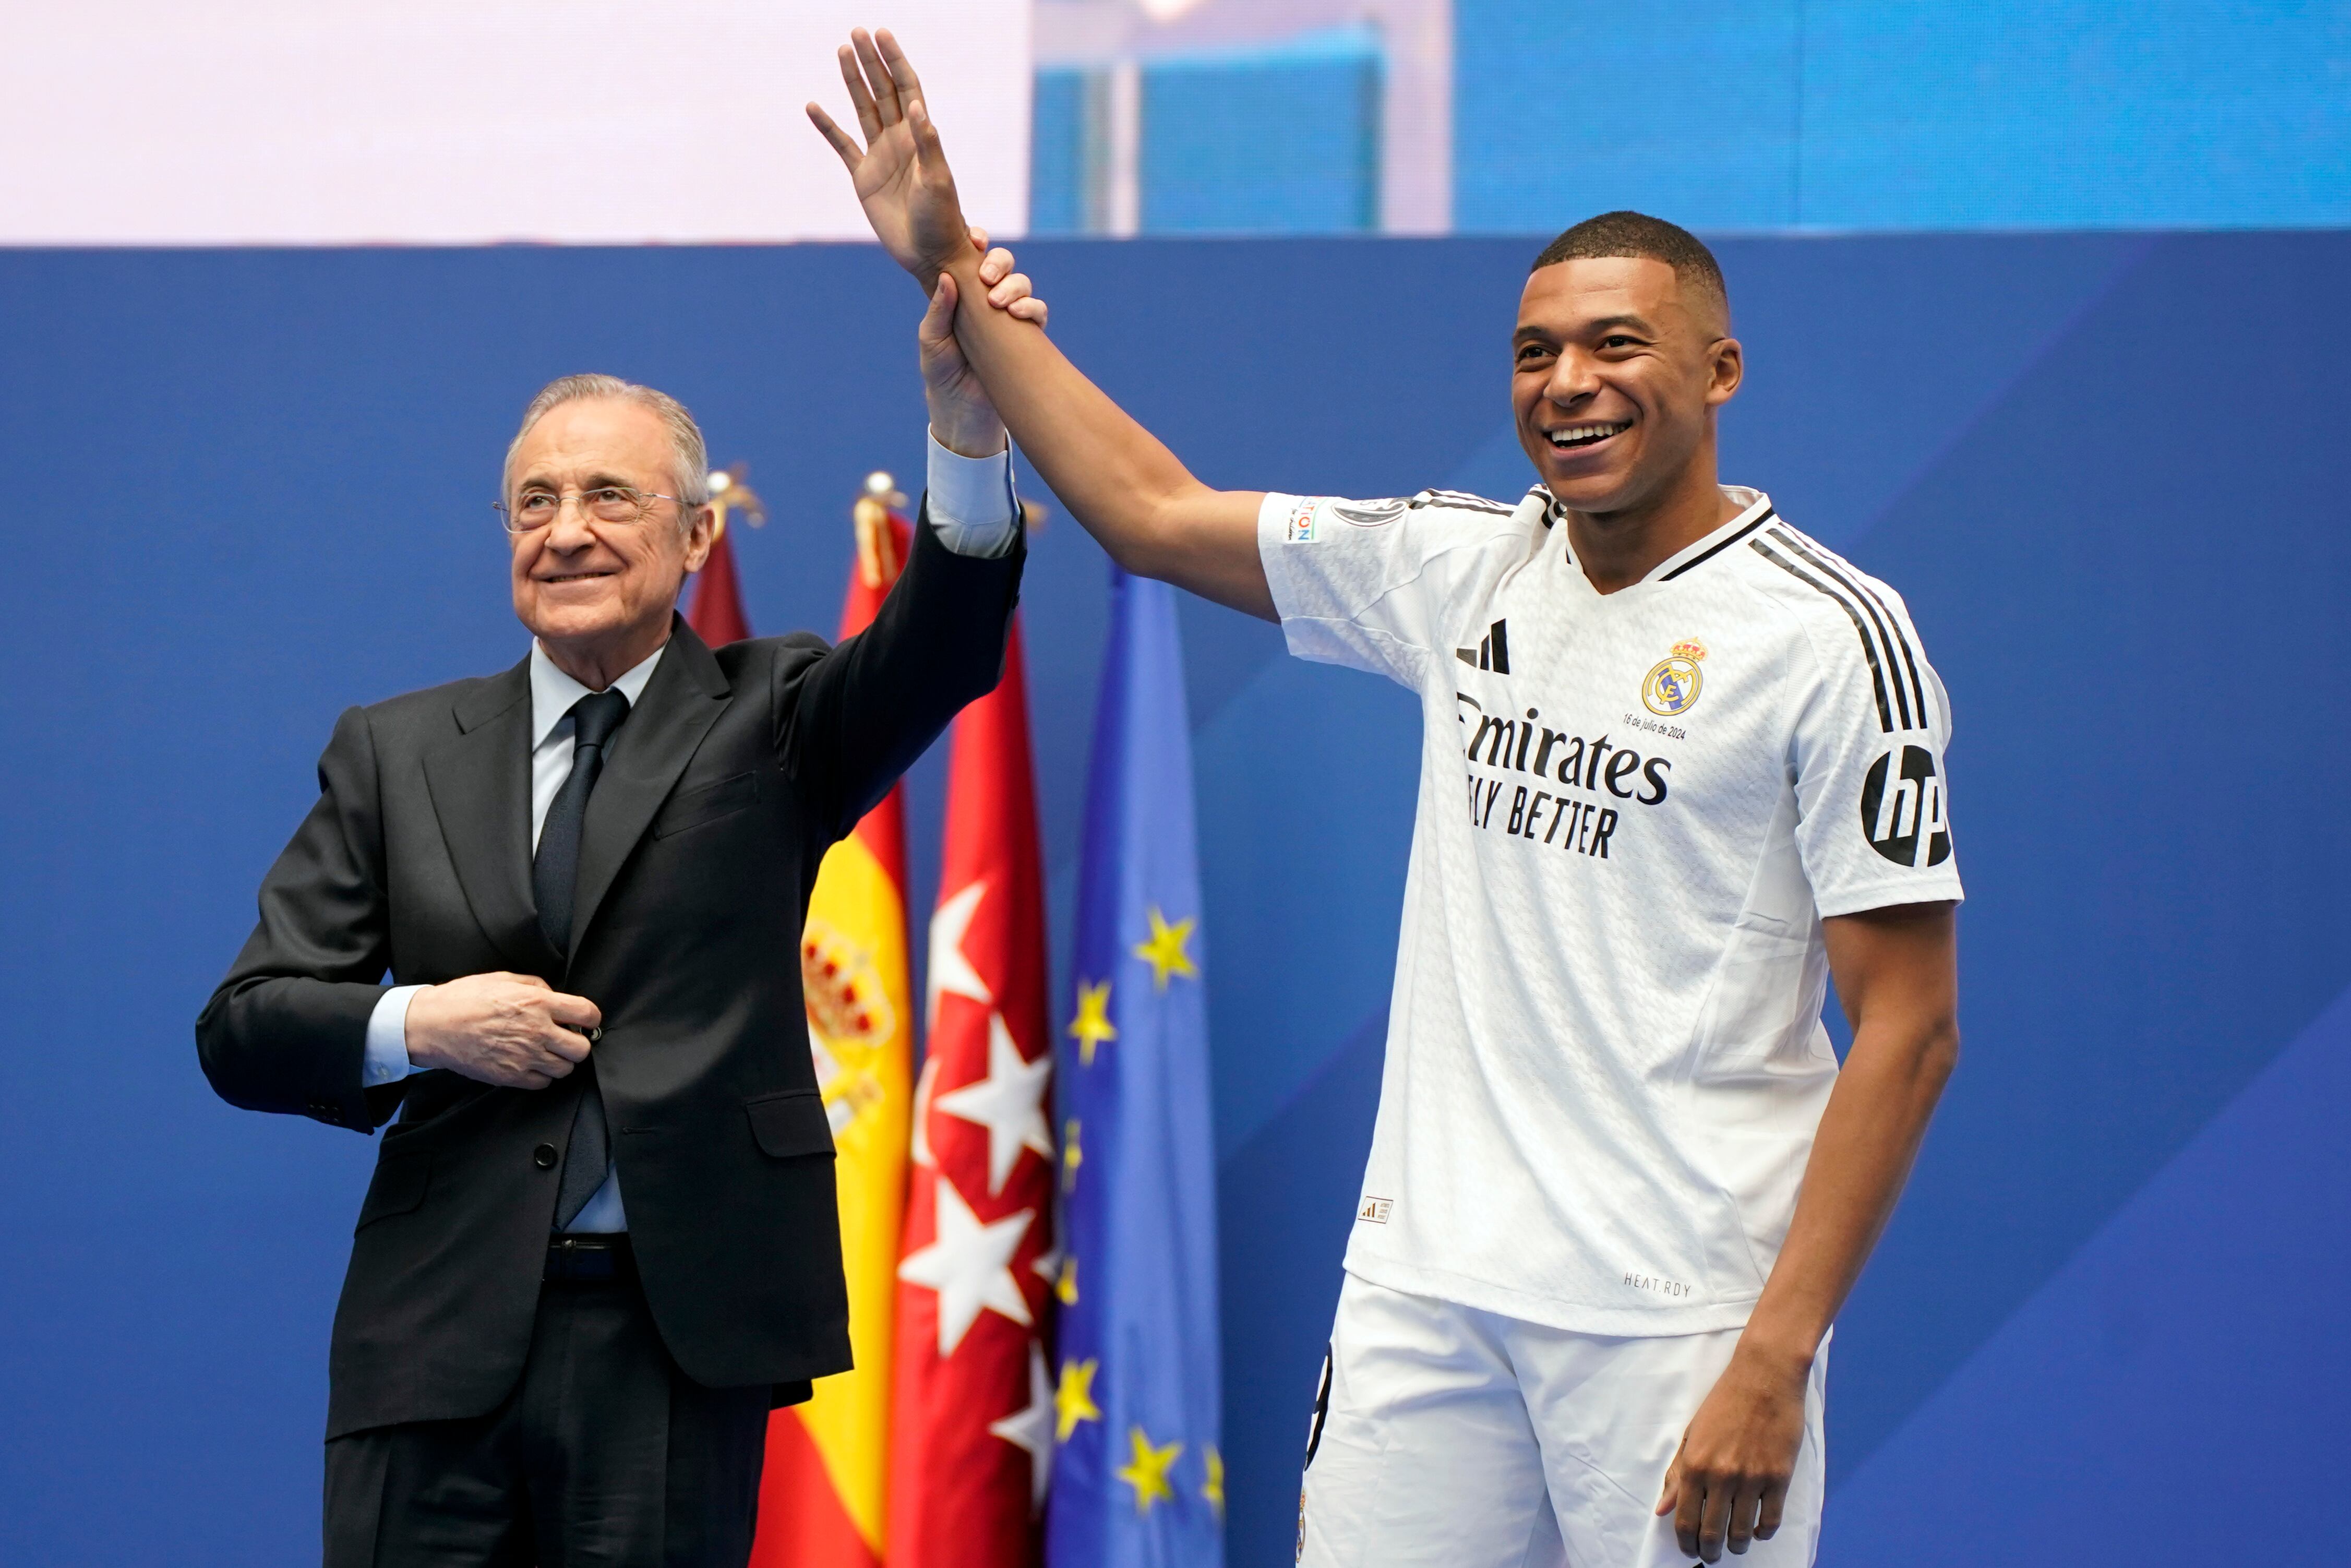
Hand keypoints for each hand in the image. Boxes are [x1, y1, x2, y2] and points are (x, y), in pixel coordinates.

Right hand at [404, 972, 599, 1090]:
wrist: (433, 1026)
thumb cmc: (464, 999)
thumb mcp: (503, 978)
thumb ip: (536, 986)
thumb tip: (554, 995)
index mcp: (538, 1003)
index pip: (587, 1013)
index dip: (590, 1017)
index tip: (584, 1019)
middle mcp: (537, 1031)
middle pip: (581, 1048)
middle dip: (577, 1043)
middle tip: (565, 1038)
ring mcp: (525, 1057)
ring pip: (565, 1069)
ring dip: (560, 1060)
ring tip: (546, 1051)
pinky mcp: (511, 1077)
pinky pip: (543, 1083)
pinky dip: (542, 1075)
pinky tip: (531, 1063)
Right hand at [808, 28, 969, 281]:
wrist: (931, 254)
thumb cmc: (943, 220)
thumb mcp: (938, 182)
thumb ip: (927, 144)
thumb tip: (915, 106)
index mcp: (920, 137)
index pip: (907, 88)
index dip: (895, 61)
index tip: (882, 35)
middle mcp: (900, 141)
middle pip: (883, 91)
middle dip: (871, 61)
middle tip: (857, 32)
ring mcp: (881, 156)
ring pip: (863, 109)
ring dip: (853, 81)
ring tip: (841, 51)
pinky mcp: (864, 177)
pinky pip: (842, 146)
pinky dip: (828, 127)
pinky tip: (813, 106)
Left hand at [924, 228, 1045, 457]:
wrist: (963, 412)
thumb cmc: (941, 373)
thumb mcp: (932, 339)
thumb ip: (939, 309)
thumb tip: (947, 277)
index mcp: (961, 293)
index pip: (972, 258)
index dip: (978, 242)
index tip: (977, 239)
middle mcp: (986, 299)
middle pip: (1002, 265)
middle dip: (999, 262)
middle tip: (987, 276)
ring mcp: (1008, 317)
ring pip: (1022, 284)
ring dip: (1015, 285)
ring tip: (999, 301)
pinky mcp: (1027, 337)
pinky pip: (1038, 312)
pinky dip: (1032, 307)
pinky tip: (1020, 314)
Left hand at [1655, 1341, 1810, 1560]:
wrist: (1764, 1377)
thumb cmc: (1725, 1402)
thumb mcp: (1692, 1434)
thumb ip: (1677, 1474)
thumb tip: (1663, 1509)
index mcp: (1695, 1464)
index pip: (1685, 1519)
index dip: (1685, 1542)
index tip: (1688, 1550)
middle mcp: (1721, 1475)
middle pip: (1712, 1533)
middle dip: (1709, 1551)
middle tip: (1710, 1555)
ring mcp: (1752, 1478)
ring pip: (1742, 1532)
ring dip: (1737, 1545)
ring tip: (1735, 1545)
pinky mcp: (1779, 1478)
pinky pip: (1770, 1520)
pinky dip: (1763, 1533)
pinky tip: (1758, 1531)